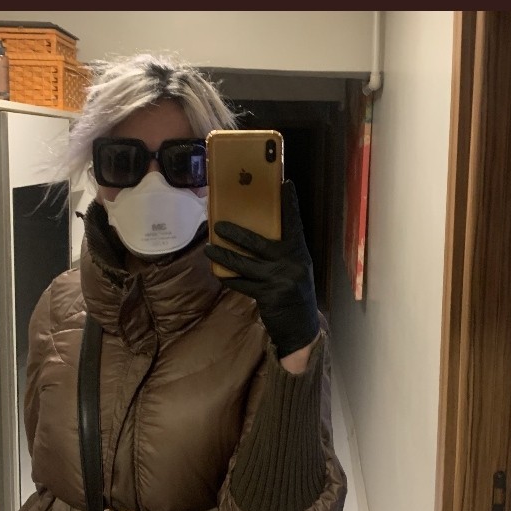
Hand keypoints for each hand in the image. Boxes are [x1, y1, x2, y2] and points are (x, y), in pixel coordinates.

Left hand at [204, 179, 319, 356]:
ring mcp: (278, 279)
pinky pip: (241, 284)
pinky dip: (229, 278)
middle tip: (218, 224)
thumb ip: (283, 252)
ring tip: (209, 248)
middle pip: (258, 242)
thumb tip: (258, 234)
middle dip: (236, 233)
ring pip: (243, 264)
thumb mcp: (296, 268)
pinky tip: (218, 273)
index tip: (285, 184)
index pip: (294, 223)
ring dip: (223, 255)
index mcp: (299, 252)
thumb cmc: (295, 292)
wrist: (301, 327)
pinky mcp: (267, 295)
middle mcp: (291, 262)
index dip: (290, 204)